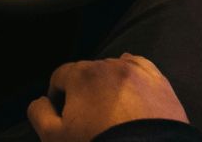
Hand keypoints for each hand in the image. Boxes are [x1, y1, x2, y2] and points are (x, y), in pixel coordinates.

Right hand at [28, 54, 188, 141]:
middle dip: (83, 90)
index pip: (60, 75)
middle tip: (85, 117)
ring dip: (108, 84)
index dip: (56, 94)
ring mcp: (139, 73)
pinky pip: (143, 70)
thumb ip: (40, 113)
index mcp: (83, 75)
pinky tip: (130, 86)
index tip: (60, 112)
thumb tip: (41, 101)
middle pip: (89, 71)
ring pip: (116, 69)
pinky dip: (134, 76)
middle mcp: (112, 66)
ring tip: (108, 110)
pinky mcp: (161, 83)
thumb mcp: (54, 137)